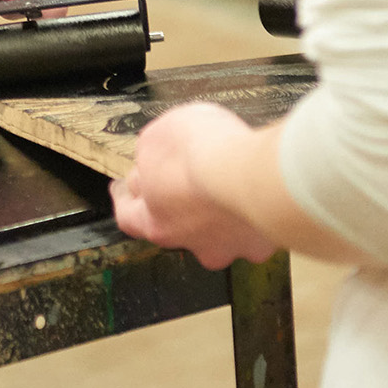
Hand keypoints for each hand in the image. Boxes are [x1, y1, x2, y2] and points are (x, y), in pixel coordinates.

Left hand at [112, 104, 277, 268]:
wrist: (256, 172)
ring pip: (220, 233)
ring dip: (219, 213)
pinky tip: (256, 191)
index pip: (130, 218)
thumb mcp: (155, 140)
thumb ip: (149, 158)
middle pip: (178, 228)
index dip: (127, 201)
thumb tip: (148, 165)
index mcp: (157, 223)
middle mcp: (192, 244)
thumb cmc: (203, 153)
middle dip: (179, 207)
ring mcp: (229, 247)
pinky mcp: (262, 242)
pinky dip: (253, 212)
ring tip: (226, 184)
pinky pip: (254, 227)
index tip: (125, 189)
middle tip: (185, 180)